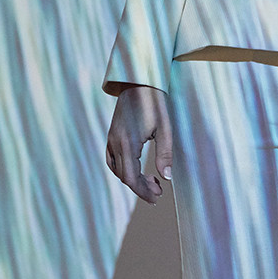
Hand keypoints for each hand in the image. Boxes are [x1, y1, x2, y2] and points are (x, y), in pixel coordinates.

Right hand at [106, 84, 172, 203]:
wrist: (139, 81)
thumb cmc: (155, 103)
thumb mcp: (165, 128)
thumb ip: (165, 154)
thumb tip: (166, 178)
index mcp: (127, 142)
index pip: (131, 178)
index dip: (143, 192)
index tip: (157, 197)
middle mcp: (115, 142)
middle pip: (124, 176)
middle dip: (141, 188)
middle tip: (158, 191)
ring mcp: (111, 138)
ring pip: (117, 169)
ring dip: (132, 179)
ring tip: (150, 181)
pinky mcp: (111, 134)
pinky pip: (112, 159)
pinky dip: (123, 169)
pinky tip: (136, 169)